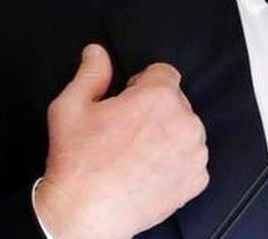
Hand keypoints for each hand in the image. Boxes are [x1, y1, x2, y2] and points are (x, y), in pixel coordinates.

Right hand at [34, 44, 208, 238]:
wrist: (85, 214)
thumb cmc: (78, 161)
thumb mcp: (70, 107)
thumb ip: (90, 73)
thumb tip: (97, 52)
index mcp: (158, 98)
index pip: (164, 73)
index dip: (142, 84)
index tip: (127, 102)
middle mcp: (185, 122)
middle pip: (176, 101)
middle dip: (155, 109)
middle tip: (127, 131)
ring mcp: (194, 153)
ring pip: (186, 130)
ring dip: (168, 134)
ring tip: (137, 153)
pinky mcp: (196, 180)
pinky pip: (191, 159)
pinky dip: (175, 162)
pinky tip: (149, 170)